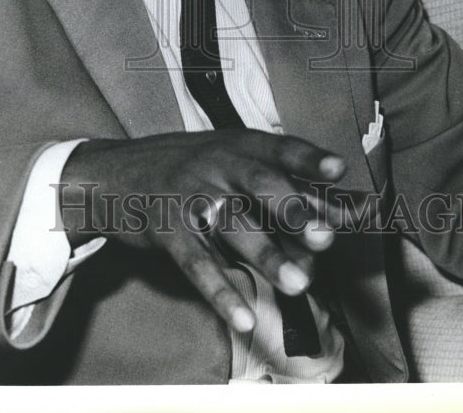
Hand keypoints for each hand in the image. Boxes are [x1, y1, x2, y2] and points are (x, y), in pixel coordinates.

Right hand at [58, 130, 346, 333]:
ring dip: (268, 257)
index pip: (280, 148)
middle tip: (324, 236)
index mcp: (240, 146)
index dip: (309, 158)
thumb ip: (289, 189)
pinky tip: (243, 316)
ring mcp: (191, 196)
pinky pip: (196, 263)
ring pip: (233, 227)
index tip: (339, 168)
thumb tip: (349, 215)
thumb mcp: (234, 164)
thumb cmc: (191, 171)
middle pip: (259, 183)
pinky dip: (219, 291)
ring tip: (300, 285)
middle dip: (293, 209)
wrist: (114, 174)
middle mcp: (218, 165)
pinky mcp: (167, 230)